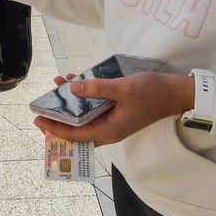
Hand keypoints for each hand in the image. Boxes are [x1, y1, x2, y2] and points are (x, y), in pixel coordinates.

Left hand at [32, 72, 195, 145]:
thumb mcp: (122, 89)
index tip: (38, 120)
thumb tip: (72, 89)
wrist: (177, 92)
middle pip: (77, 129)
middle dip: (59, 117)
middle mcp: (109, 129)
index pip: (75, 135)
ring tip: (57, 84)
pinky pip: (95, 107)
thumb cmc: (151, 93)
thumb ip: (97, 89)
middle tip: (43, 106)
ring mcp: (113, 120)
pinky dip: (84, 96)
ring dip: (71, 102)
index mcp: (109, 131)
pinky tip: (76, 80)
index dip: (55, 129)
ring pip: (85, 116)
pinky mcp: (117, 110)